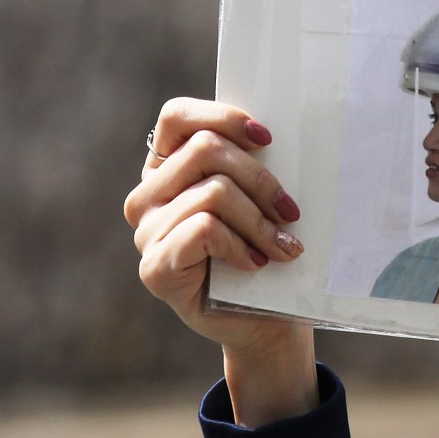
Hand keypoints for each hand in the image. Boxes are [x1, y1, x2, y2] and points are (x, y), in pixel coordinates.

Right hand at [125, 98, 318, 424]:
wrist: (264, 320)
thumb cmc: (266, 250)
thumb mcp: (260, 199)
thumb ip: (253, 164)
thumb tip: (278, 134)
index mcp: (168, 168)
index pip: (178, 117)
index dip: (223, 117)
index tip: (268, 138)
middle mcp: (148, 196)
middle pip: (206, 150)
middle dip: (262, 179)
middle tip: (292, 211)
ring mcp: (146, 233)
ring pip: (213, 192)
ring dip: (261, 220)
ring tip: (286, 246)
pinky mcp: (155, 267)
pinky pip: (204, 229)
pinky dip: (241, 243)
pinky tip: (256, 262)